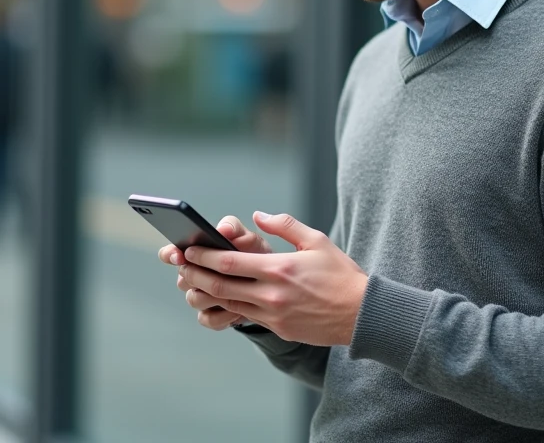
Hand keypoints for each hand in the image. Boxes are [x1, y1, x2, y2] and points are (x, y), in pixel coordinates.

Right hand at [158, 216, 271, 330]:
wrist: (271, 285)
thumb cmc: (255, 256)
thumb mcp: (248, 238)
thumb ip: (234, 228)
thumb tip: (222, 229)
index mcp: (197, 254)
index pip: (171, 253)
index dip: (170, 254)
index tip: (179, 254)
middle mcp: (194, 276)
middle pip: (182, 279)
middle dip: (198, 276)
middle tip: (218, 272)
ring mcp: (201, 297)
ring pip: (194, 299)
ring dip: (213, 295)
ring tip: (235, 291)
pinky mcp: (211, 317)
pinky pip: (207, 319)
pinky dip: (223, 315)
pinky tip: (238, 310)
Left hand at [180, 211, 368, 345]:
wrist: (362, 313)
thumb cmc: (341, 274)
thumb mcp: (316, 240)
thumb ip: (285, 225)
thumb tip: (259, 216)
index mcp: (279, 269)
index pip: (230, 262)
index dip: (204, 256)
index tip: (189, 250)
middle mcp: (272, 294)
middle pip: (221, 285)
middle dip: (196, 275)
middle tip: (181, 266)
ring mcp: (274, 314)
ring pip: (229, 303)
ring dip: (206, 293)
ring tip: (192, 283)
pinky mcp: (279, 327)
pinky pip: (246, 316)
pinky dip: (228, 306)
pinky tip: (219, 298)